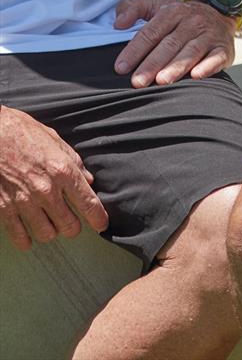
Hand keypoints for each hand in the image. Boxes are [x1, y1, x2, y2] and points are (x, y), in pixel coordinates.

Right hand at [0, 107, 108, 249]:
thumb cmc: (23, 132)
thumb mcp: (55, 140)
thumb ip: (74, 162)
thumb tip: (88, 180)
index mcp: (62, 170)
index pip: (88, 203)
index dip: (98, 218)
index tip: (101, 225)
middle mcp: (46, 189)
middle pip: (68, 225)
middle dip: (74, 227)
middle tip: (72, 222)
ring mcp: (24, 201)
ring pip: (46, 234)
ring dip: (51, 231)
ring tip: (50, 224)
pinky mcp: (4, 208)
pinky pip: (19, 235)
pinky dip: (26, 239)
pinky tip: (28, 235)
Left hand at [114, 0, 236, 86]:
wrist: (218, 13)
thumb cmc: (179, 18)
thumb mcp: (156, 6)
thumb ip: (132, 8)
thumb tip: (118, 23)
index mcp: (173, 11)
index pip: (151, 32)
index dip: (135, 49)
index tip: (121, 67)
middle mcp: (192, 21)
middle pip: (170, 44)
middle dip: (153, 63)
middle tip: (137, 82)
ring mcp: (209, 35)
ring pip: (191, 51)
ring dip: (177, 66)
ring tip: (162, 81)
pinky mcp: (224, 48)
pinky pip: (216, 57)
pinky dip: (208, 66)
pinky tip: (196, 76)